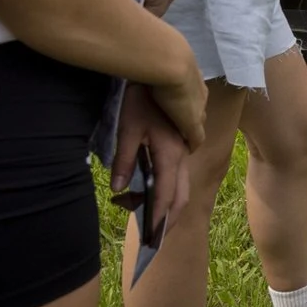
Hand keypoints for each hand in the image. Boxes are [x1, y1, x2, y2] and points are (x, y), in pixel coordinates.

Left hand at [113, 81, 195, 234]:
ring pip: (182, 181)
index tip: (152, 240)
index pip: (167, 195)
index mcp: (170, 153)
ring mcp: (185, 144)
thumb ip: (125, 159)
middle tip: (155, 236)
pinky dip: (169, 184)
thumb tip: (121, 189)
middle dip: (168, 217)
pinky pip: (179, 168)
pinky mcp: (182, 137)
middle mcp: (182, 152)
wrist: (164, 66)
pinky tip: (153, 183)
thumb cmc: (142, 96)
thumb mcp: (127, 127)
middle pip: (181, 193)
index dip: (159, 219)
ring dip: (167, 201)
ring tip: (146, 211)